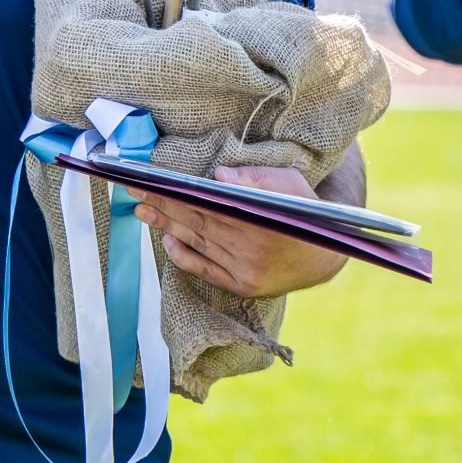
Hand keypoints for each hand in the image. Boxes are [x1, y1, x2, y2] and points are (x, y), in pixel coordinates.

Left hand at [135, 166, 346, 299]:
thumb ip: (254, 177)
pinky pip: (205, 269)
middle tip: (135, 191)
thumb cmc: (304, 211)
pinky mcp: (243, 287)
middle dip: (163, 204)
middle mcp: (251, 250)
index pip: (206, 203)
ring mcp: (245, 271)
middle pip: (196, 222)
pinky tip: (166, 239)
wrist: (326, 257)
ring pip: (197, 243)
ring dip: (166, 226)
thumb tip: (216, 175)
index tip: (150, 180)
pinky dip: (183, 255)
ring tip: (143, 210)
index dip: (175, 192)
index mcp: (262, 221)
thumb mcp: (289, 184)